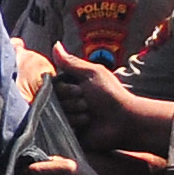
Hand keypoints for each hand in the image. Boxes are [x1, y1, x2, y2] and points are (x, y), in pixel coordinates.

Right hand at [43, 39, 170, 151]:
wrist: (122, 120)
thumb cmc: (110, 94)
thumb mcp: (92, 73)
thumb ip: (71, 62)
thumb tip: (55, 44)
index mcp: (71, 84)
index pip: (51, 85)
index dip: (64, 89)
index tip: (79, 90)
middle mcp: (66, 99)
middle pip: (52, 100)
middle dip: (71, 102)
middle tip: (87, 103)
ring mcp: (66, 115)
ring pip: (55, 114)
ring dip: (74, 114)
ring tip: (89, 115)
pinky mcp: (67, 130)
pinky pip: (59, 127)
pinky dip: (74, 124)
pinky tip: (86, 124)